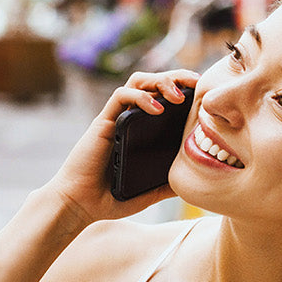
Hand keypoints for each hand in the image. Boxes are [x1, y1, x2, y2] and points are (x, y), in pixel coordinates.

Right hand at [45, 70, 198, 226]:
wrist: (79, 204)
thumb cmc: (108, 199)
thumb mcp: (147, 193)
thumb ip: (165, 186)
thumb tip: (190, 185)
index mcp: (140, 131)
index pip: (162, 97)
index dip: (182, 88)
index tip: (202, 92)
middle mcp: (128, 119)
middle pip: (152, 82)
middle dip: (176, 77)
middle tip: (197, 83)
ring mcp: (116, 119)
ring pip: (137, 81)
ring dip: (160, 81)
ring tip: (179, 96)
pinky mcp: (103, 122)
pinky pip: (120, 97)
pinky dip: (140, 97)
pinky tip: (157, 109)